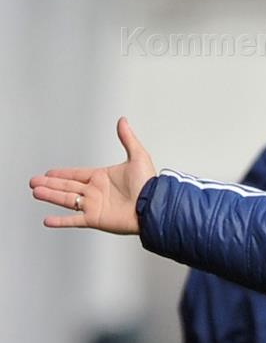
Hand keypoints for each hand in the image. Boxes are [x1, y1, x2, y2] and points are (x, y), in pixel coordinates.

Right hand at [30, 117, 154, 234]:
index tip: (49, 173)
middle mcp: (96, 192)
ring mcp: (94, 206)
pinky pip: (74, 220)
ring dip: (50, 196)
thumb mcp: (138, 156)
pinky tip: (48, 220)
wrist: (154, 205)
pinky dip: (60, 221)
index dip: (62, 174)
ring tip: (36, 192)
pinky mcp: (96, 219)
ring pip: (66, 200)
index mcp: (102, 178)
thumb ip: (127, 139)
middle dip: (50, 184)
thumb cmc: (149, 184)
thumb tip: (123, 121)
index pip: (76, 174)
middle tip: (34, 182)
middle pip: (67, 187)